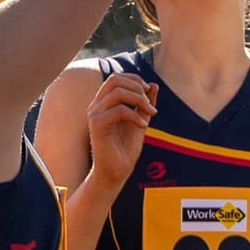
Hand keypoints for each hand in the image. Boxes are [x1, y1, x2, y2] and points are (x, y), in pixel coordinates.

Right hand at [85, 71, 157, 195]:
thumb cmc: (125, 148)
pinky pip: (119, 110)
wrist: (116, 171)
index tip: (149, 91)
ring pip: (117, 92)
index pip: (116, 78)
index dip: (134, 79)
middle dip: (137, 87)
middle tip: (149, 104)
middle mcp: (96, 105)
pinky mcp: (97, 125)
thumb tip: (154, 84)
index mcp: (104, 103)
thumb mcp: (141, 121)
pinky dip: (134, 115)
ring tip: (150, 114)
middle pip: (115, 80)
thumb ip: (145, 104)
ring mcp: (95, 114)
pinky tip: (142, 125)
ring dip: (139, 100)